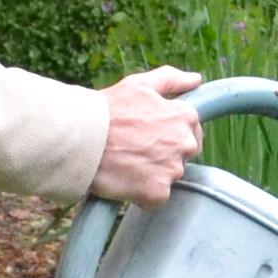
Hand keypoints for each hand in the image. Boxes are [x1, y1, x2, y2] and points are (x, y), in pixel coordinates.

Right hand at [89, 64, 203, 207]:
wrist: (82, 139)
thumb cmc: (108, 109)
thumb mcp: (139, 85)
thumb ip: (171, 80)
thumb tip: (195, 79)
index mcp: (184, 117)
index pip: (192, 131)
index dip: (170, 133)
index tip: (151, 135)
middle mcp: (185, 144)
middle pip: (183, 156)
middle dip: (165, 154)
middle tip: (136, 149)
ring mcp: (172, 170)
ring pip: (169, 177)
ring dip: (152, 174)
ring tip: (126, 163)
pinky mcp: (158, 193)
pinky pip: (156, 198)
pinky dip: (143, 194)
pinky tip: (125, 180)